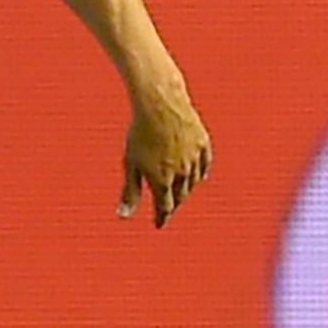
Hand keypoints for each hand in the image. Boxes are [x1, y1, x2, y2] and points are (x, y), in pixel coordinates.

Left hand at [119, 77, 212, 227]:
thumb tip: (123, 216)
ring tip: (179, 195)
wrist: (160, 102)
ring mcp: (195, 158)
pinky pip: (205, 165)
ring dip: (186, 190)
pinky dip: (200, 174)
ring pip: (193, 182)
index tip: (158, 224)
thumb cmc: (139, 132)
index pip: (164, 207)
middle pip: (180, 196)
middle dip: (173, 204)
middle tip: (167, 210)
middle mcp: (181, 172)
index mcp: (162, 179)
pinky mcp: (203, 144)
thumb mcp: (130, 163)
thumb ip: (130, 191)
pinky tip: (197, 177)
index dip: (161, 217)